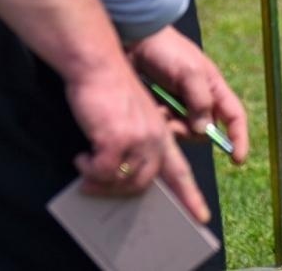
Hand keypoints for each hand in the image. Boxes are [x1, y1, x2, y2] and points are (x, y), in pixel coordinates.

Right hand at [63, 61, 183, 204]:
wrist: (97, 64)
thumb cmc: (109, 89)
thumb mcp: (133, 116)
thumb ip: (136, 143)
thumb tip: (121, 174)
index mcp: (161, 133)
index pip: (180, 171)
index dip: (190, 196)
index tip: (200, 217)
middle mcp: (155, 138)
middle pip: (143, 184)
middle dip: (116, 191)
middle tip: (93, 186)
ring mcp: (138, 139)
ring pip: (122, 182)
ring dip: (99, 181)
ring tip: (85, 169)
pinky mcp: (116, 138)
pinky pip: (102, 172)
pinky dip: (88, 169)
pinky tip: (81, 157)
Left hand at [127, 24, 250, 166]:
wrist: (134, 41)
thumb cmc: (166, 50)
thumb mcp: (189, 71)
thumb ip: (200, 101)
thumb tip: (203, 130)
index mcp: (214, 88)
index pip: (234, 117)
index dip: (239, 138)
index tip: (237, 159)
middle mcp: (200, 99)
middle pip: (205, 130)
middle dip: (191, 131)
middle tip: (173, 121)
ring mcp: (180, 105)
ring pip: (184, 131)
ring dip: (172, 126)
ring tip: (159, 110)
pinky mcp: (163, 108)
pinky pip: (166, 126)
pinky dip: (160, 122)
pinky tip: (152, 108)